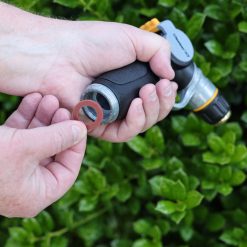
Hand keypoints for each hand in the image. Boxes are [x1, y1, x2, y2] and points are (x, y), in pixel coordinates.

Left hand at [0, 3, 176, 141]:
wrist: (61, 56)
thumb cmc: (92, 44)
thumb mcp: (132, 38)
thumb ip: (159, 51)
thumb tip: (170, 74)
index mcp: (132, 80)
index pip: (157, 95)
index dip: (167, 93)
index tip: (169, 83)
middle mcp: (124, 98)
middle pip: (154, 112)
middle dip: (163, 102)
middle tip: (161, 86)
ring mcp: (113, 113)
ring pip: (143, 124)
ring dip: (152, 110)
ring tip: (148, 92)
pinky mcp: (101, 125)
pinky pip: (124, 133)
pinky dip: (136, 121)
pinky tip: (136, 105)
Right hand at [0, 93, 86, 216]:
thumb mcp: (25, 148)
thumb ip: (57, 139)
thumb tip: (81, 130)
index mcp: (37, 194)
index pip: (68, 169)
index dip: (76, 145)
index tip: (78, 124)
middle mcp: (27, 183)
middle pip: (53, 151)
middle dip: (58, 125)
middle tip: (61, 106)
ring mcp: (14, 167)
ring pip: (38, 139)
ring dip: (43, 117)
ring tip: (48, 98)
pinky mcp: (2, 151)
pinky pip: (21, 133)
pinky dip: (26, 116)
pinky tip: (33, 99)